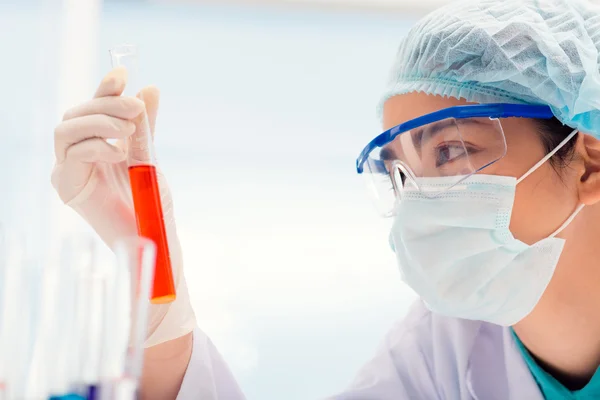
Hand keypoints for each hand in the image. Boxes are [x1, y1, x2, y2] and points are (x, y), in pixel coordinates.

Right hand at [51, 67, 195, 346]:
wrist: (154, 240)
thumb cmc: (152, 203)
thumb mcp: (150, 156)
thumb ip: (146, 127)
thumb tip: (149, 88)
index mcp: (98, 144)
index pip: (94, 107)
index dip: (104, 87)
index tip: (124, 72)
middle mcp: (79, 154)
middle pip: (76, 112)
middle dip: (106, 103)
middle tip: (137, 109)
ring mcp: (70, 170)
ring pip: (66, 127)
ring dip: (99, 121)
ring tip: (129, 131)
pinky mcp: (67, 187)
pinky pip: (69, 153)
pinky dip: (95, 145)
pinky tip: (119, 152)